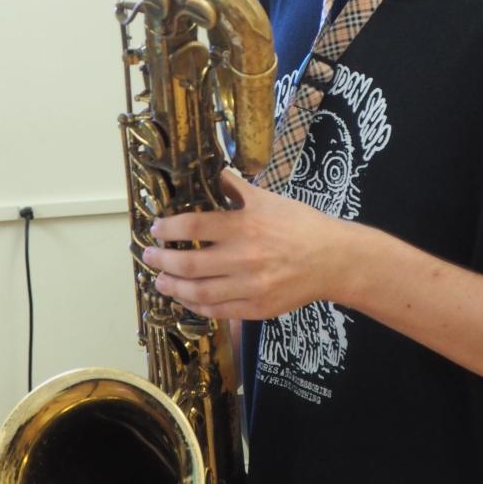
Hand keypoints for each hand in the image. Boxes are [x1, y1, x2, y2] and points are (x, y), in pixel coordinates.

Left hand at [141, 169, 352, 319]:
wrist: (333, 260)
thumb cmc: (301, 225)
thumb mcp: (269, 198)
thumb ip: (237, 189)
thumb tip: (213, 172)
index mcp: (246, 226)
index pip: (194, 227)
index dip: (168, 229)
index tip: (156, 229)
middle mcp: (244, 258)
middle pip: (189, 265)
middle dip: (162, 261)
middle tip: (149, 256)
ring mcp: (250, 287)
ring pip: (199, 293)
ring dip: (173, 288)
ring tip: (160, 281)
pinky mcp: (256, 308)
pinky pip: (217, 311)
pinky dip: (196, 306)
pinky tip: (187, 298)